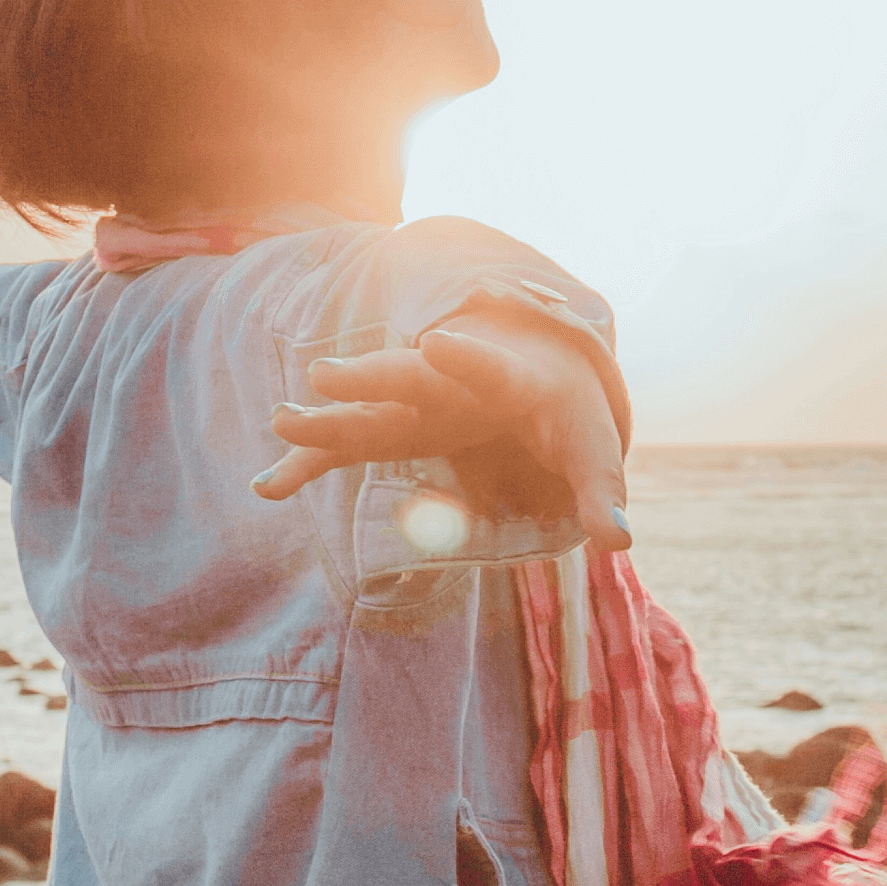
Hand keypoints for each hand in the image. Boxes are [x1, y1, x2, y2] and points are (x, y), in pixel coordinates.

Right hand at [255, 323, 631, 552]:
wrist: (537, 367)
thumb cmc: (568, 410)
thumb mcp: (593, 447)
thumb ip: (602, 493)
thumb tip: (617, 542)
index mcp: (510, 380)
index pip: (490, 367)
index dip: (469, 357)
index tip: (440, 342)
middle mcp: (454, 383)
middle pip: (409, 378)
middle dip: (370, 376)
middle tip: (323, 374)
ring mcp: (419, 404)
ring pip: (368, 408)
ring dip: (327, 418)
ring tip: (280, 421)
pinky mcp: (398, 429)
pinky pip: (349, 447)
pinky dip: (312, 462)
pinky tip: (269, 485)